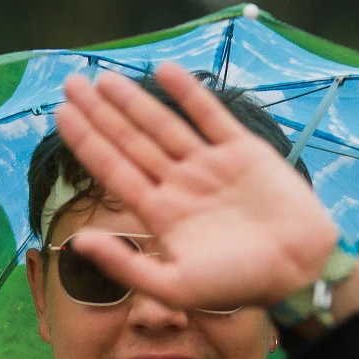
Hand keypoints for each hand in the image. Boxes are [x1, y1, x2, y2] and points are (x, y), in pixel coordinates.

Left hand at [55, 62, 339, 311]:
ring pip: (163, 124)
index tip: (61, 114)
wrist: (298, 271)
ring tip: (105, 77)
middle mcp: (180, 186)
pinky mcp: (243, 151)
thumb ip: (125, 267)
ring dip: (134, 100)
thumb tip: (77, 242)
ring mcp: (210, 166)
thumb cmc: (238, 287)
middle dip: (100, 113)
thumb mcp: (175, 287)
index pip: (114, 170)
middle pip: (131, 141)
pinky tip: (164, 71)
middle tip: (71, 82)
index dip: (87, 142)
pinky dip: (189, 93)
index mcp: (162, 215)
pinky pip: (210, 116)